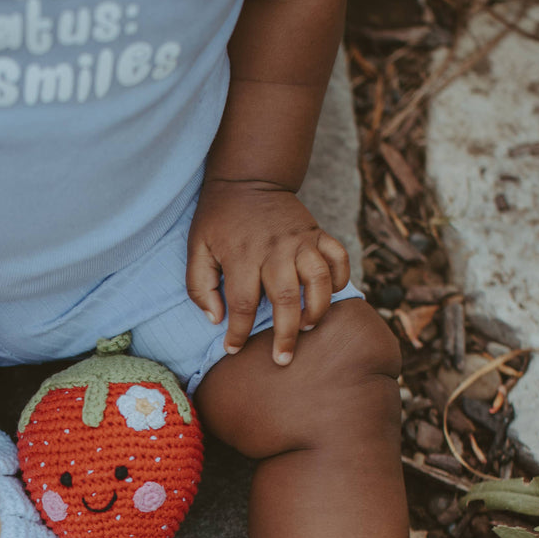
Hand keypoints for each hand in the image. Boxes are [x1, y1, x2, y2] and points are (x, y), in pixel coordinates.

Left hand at [186, 181, 349, 364]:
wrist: (247, 179)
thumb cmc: (218, 220)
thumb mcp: (197, 249)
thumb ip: (200, 286)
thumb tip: (216, 319)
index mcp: (242, 256)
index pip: (244, 304)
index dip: (239, 332)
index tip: (234, 349)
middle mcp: (275, 250)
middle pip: (286, 300)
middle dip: (285, 335)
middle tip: (283, 358)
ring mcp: (300, 240)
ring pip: (319, 280)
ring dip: (317, 309)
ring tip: (308, 327)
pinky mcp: (317, 232)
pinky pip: (338, 257)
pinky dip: (341, 278)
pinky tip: (330, 294)